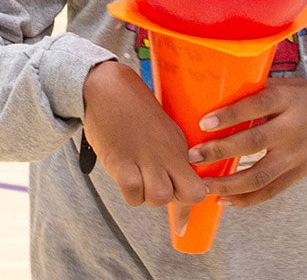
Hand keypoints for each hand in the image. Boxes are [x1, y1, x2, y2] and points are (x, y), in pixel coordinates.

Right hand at [81, 60, 206, 207]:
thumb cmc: (135, 110)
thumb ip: (173, 156)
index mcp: (180, 146)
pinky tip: (125, 179)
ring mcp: (145, 158)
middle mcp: (167, 154)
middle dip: (172, 200)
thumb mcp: (164, 130)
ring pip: (159, 197)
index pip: (197, 186)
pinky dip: (131, 194)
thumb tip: (176, 183)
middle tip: (155, 187)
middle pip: (185, 195)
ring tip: (138, 181)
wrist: (108, 88)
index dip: (190, 203)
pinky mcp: (122, 161)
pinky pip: (133, 193)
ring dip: (148, 197)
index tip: (183, 219)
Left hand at [190, 76, 306, 207]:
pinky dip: (245, 199)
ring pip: (260, 176)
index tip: (203, 123)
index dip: (230, 116)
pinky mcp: (298, 174)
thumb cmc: (302, 96)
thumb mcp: (282, 86)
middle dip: (220, 152)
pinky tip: (223, 200)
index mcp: (287, 101)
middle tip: (192, 156)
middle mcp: (293, 129)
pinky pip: (270, 191)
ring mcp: (297, 155)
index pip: (257, 106)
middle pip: (254, 143)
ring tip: (202, 185)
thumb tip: (209, 97)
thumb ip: (252, 93)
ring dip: (228, 184)